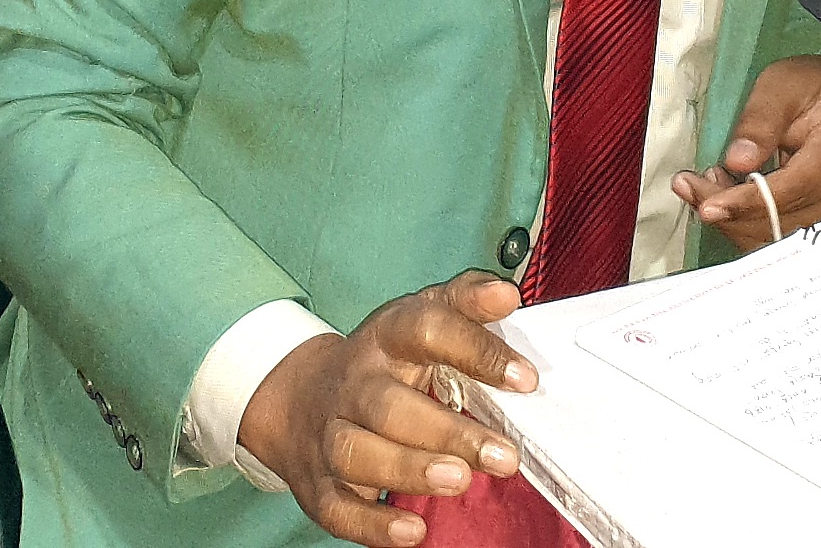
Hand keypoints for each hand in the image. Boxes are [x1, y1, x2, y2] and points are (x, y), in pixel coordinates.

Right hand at [238, 273, 533, 545]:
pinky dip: (372, 526)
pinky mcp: (319, 484)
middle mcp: (353, 385)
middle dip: (446, 432)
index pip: (425, 330)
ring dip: (408, 470)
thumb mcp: (418, 318)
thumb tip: (505, 295)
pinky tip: (412, 533)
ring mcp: (330, 435)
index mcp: (384, 340)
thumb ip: (465, 302)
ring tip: (458, 481)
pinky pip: (337, 508)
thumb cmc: (380, 363)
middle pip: (389, 405)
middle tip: (503, 455)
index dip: (474, 350)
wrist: (295, 398)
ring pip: (357, 453)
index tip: (525, 379)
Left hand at [670, 53, 820, 253]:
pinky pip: (785, 240)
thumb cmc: (814, 88)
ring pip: (782, 239)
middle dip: (731, 213)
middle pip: (787, 221)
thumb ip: (760, 121)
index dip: (749, 202)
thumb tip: (737, 161)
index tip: (708, 206)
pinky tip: (727, 201)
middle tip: (690, 187)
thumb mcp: (781, 85)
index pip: (795, 188)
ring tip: (706, 187)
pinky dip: (749, 227)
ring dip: (736, 222)